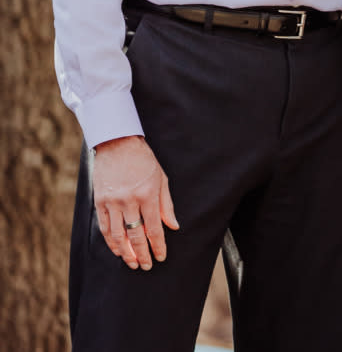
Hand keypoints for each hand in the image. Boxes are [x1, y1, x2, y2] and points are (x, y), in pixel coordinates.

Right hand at [92, 135, 178, 269]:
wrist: (118, 144)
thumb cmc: (143, 160)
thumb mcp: (161, 178)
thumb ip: (166, 204)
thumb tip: (173, 225)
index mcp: (148, 195)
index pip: (154, 228)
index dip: (158, 246)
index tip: (160, 257)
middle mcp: (129, 201)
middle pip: (136, 236)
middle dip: (142, 254)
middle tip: (146, 266)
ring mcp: (113, 202)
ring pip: (118, 236)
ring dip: (126, 253)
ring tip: (132, 263)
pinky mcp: (100, 202)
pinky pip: (105, 228)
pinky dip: (111, 242)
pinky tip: (117, 250)